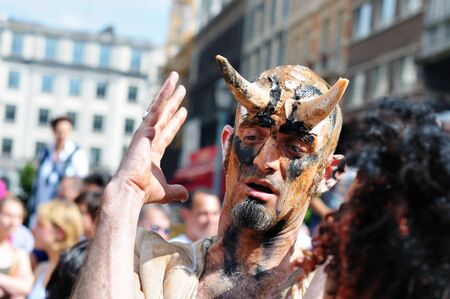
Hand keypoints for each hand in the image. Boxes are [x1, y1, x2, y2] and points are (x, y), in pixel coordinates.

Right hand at [112, 72, 187, 204]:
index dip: (175, 122)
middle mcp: (148, 139)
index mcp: (152, 151)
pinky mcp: (144, 130)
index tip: (183, 111)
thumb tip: (185, 195)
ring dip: (168, 93)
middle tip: (181, 89)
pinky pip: (156, 110)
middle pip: (164, 116)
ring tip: (176, 79)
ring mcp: (145, 133)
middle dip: (173, 103)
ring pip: (159, 108)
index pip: (167, 132)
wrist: (130, 190)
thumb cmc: (143, 192)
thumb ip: (176, 191)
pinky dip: (163, 97)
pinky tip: (171, 85)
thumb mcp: (165, 192)